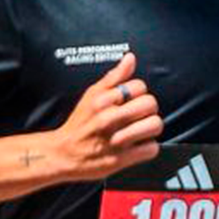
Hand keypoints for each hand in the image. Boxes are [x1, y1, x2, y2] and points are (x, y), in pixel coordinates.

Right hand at [52, 52, 161, 179]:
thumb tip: (130, 59)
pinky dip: (148, 147)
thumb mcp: (91, 95)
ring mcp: (115, 140)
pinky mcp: (120, 159)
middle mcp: (108, 118)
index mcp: (102, 100)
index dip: (139, 92)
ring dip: (151, 128)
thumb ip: (113, 77)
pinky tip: (138, 145)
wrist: (63, 154)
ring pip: (154, 125)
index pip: (139, 86)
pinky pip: (151, 148)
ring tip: (142, 130)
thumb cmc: (80, 124)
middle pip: (150, 104)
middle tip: (140, 115)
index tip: (132, 100)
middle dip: (149, 109)